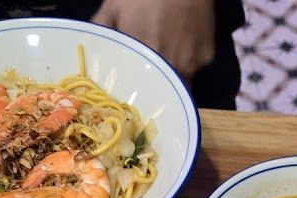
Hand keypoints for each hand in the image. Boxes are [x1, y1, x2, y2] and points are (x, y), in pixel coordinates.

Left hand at [92, 0, 214, 81]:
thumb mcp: (114, 5)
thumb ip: (101, 26)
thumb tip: (90, 43)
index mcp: (141, 58)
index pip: (134, 87)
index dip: (132, 88)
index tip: (128, 86)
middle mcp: (167, 68)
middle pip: (159, 90)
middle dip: (153, 86)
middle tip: (147, 76)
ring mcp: (189, 65)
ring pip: (179, 81)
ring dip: (171, 76)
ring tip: (166, 60)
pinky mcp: (205, 58)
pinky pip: (195, 67)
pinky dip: (188, 59)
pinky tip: (184, 42)